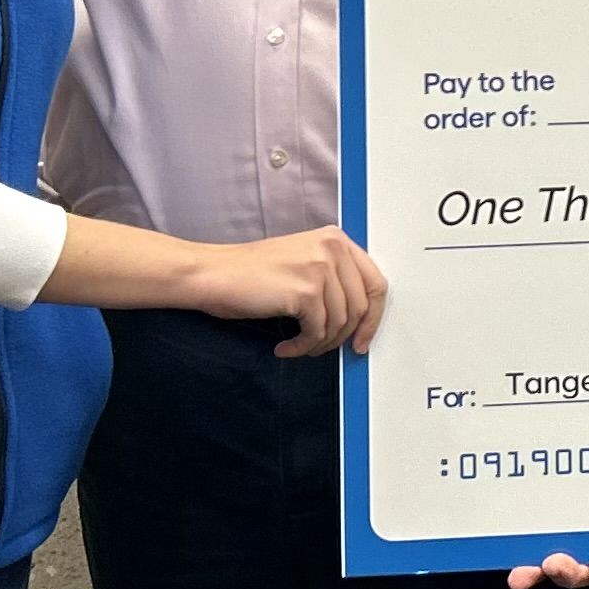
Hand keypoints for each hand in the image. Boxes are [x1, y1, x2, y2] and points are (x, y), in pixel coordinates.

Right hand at [190, 228, 386, 356]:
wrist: (212, 274)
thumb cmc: (249, 274)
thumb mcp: (302, 263)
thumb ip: (333, 278)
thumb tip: (358, 318)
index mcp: (336, 239)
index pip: (376, 282)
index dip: (373, 318)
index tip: (362, 339)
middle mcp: (333, 248)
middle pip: (361, 307)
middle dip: (344, 336)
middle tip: (325, 350)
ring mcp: (320, 268)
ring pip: (340, 323)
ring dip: (319, 344)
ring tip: (299, 346)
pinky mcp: (306, 291)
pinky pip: (317, 333)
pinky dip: (303, 348)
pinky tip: (286, 347)